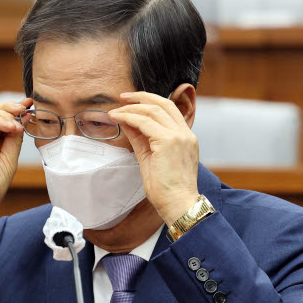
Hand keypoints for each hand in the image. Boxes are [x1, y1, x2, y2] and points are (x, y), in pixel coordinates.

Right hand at [0, 98, 32, 235]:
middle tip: (26, 107)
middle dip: (13, 108)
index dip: (20, 112)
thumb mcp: (9, 161)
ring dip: (5, 114)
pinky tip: (9, 126)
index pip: (9, 121)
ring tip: (17, 122)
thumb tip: (22, 120)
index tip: (32, 104)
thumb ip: (14, 140)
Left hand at [109, 92, 200, 224]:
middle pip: (163, 103)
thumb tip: (127, 123)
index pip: (169, 110)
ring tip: (116, 111)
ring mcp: (178, 136)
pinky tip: (118, 119)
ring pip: (153, 110)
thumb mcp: (150, 158)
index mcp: (186, 137)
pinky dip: (129, 118)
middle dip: (141, 97)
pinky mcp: (168, 142)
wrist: (178, 205)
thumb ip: (141, 139)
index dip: (149, 102)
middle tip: (123, 97)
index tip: (132, 102)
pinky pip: (145, 122)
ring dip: (131, 108)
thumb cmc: (166, 189)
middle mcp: (185, 133)